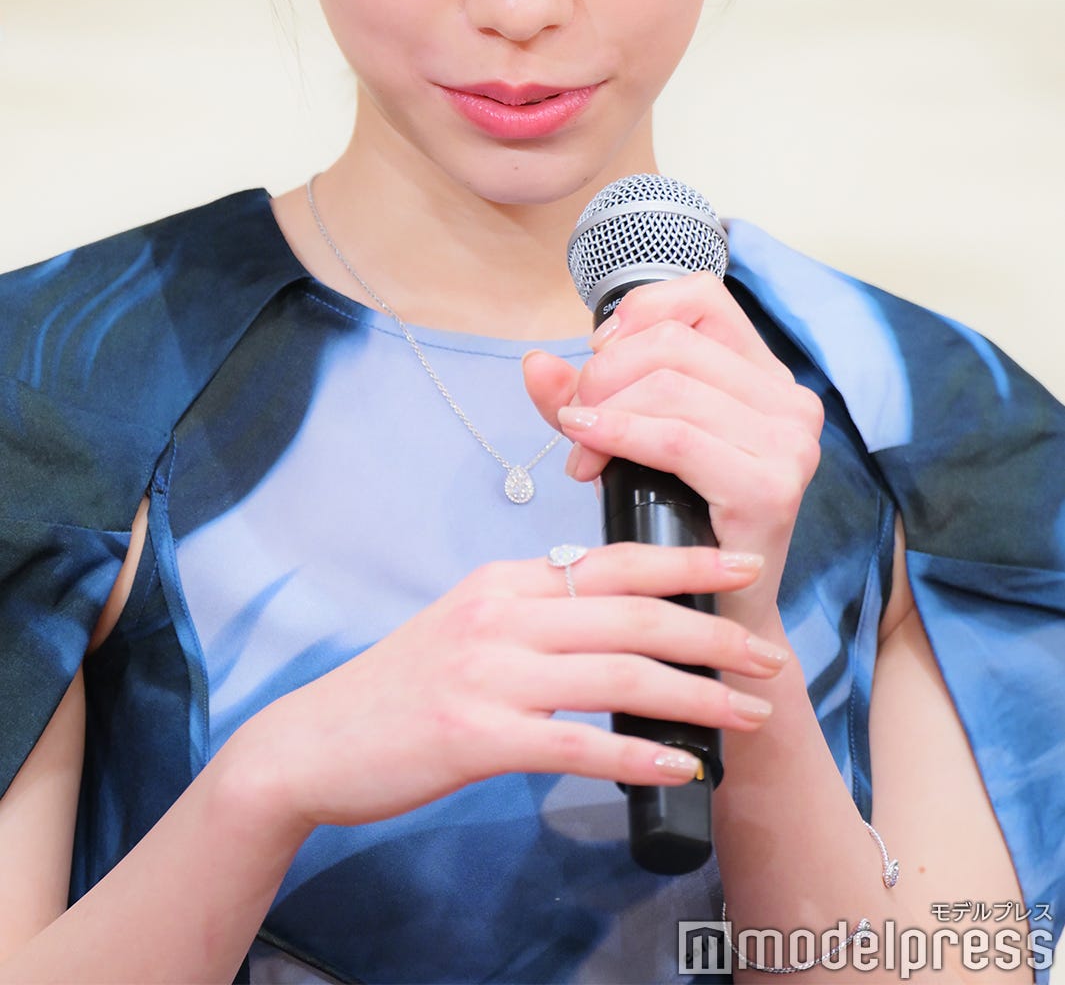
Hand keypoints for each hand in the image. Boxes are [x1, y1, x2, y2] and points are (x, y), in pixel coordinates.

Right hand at [227, 543, 785, 837]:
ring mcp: (487, 674)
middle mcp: (500, 614)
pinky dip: (636, 755)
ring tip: (748, 714)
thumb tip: (610, 615)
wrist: (315, 742)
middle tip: (767, 654)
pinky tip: (681, 764)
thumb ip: (532, 613)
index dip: (685, 561)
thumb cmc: (401, 689)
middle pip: (630, 615)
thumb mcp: (466, 625)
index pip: (611, 561)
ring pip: (617, 676)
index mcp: (504, 581)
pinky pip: (576, 745)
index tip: (742, 565)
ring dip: (695, 696)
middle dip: (710, 633)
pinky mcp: (475, 736)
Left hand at [522, 271, 824, 624]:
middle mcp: (791, 401)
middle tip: (574, 419)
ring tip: (579, 449)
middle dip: (603, 374)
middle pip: (671, 342)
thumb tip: (534, 361)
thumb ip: (581, 395)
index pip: (701, 295)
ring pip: (668, 386)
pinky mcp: (771, 488)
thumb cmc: (674, 522)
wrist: (712, 618)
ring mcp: (789, 444)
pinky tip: (585, 454)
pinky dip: (619, 436)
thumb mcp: (625, 439)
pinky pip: (676, 439)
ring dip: (604, 411)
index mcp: (765, 375)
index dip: (635, 315)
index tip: (597, 360)